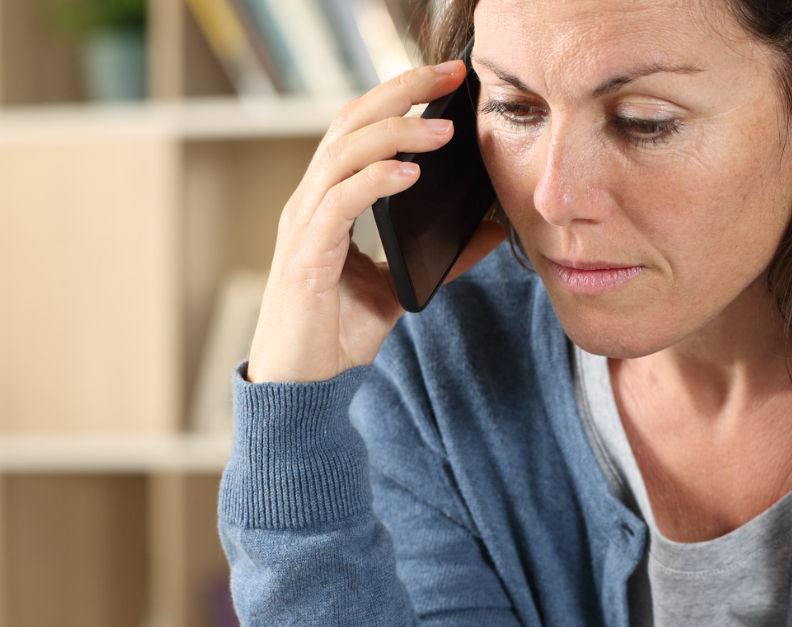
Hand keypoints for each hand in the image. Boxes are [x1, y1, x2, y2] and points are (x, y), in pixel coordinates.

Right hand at [248, 60, 507, 384]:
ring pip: (343, 154)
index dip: (400, 96)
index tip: (448, 79)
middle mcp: (309, 203)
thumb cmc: (335, 336)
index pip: (359, 128)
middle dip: (401, 91)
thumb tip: (490, 231)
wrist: (300, 387)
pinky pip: (339, 204)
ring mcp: (303, 227)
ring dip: (395, 133)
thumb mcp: (397, 287)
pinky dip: (375, 182)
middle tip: (450, 74)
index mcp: (327, 201)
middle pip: (349, 123)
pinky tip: (410, 174)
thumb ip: (439, 258)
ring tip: (442, 129)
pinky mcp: (305, 258)